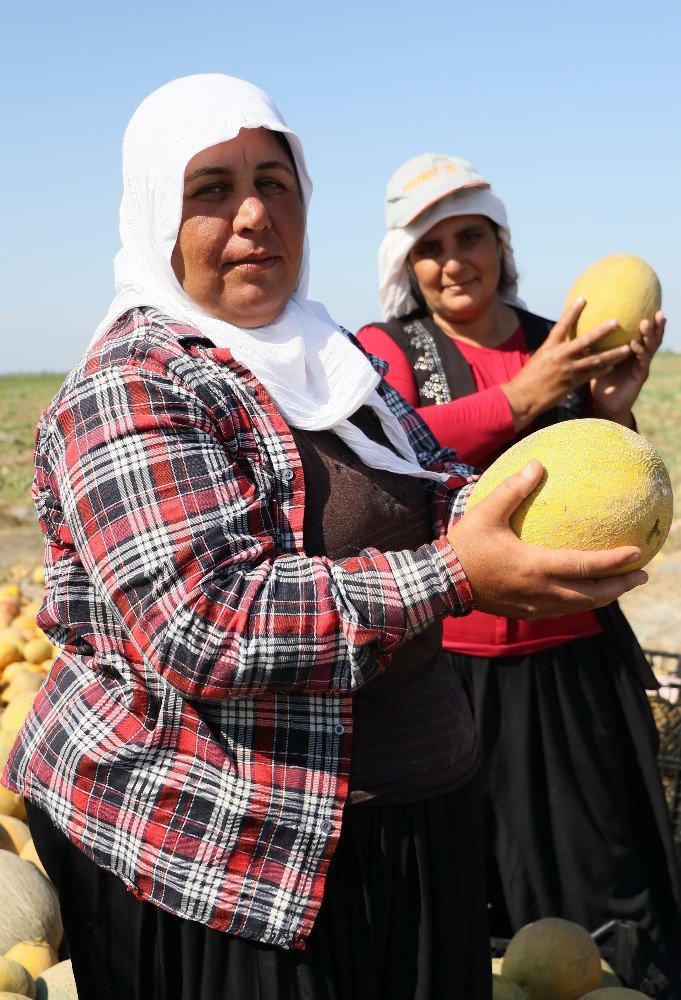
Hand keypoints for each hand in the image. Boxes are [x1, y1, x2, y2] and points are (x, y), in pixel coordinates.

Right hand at [446, 460, 646, 618]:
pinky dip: (579, 603)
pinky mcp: (524, 611)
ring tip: (620, 586)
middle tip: (641, 575)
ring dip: (603, 597)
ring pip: (578, 606)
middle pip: (591, 595)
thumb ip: (513, 489)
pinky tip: (583, 594)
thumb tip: (537, 464)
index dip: (614, 562)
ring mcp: (533, 605)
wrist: (441, 581)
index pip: (585, 566)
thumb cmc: (464, 545)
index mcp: (535, 566)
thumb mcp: (486, 511)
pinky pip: (561, 611)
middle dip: (620, 586)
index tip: (637, 553)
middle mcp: (540, 590)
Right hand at [502, 299, 632, 430]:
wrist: (521, 398)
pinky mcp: (571, 383)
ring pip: (595, 359)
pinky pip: (591, 375)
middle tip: (616, 321)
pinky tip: (612, 366)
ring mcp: (567, 370)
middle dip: (602, 330)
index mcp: (549, 347)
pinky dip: (602, 370)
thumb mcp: (538, 358)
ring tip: (628, 348)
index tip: (583, 299)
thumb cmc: (528, 378)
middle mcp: (560, 356)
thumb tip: (563, 343)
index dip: (573, 311)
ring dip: (613, 354)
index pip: (562, 325)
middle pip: (585, 340)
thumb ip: (553, 350)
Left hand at [590, 311, 664, 425]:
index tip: (649, 304)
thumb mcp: (596, 358)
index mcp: (632, 351)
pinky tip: (634, 344)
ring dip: (649, 335)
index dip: (648, 319)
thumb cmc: (599, 380)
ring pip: (650, 347)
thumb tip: (581, 325)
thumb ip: (594, 344)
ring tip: (645, 323)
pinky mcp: (639, 376)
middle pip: (652, 337)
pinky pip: (641, 361)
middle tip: (658, 311)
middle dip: (657, 325)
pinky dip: (639, 352)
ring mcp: (641, 366)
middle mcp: (639, 356)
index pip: (643, 333)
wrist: (604, 403)